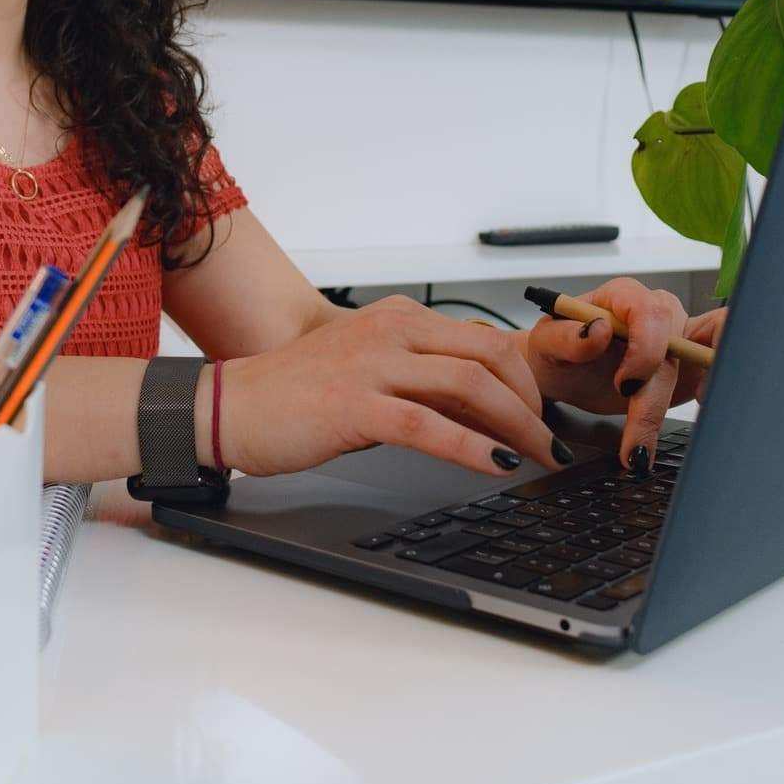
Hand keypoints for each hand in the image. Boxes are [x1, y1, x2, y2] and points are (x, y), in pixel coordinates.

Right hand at [218, 295, 565, 478]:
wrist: (232, 406)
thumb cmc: (298, 394)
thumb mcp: (370, 371)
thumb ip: (423, 380)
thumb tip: (486, 409)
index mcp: (399, 317)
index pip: (485, 337)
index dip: (526, 378)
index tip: (543, 414)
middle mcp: (391, 330)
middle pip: (491, 354)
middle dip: (533, 401)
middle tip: (551, 439)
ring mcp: (373, 364)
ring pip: (470, 385)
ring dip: (518, 426)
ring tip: (539, 456)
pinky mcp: (355, 404)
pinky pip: (429, 425)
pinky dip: (472, 447)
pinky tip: (496, 466)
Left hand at [520, 279, 717, 468]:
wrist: (563, 373)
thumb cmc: (555, 350)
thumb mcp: (545, 344)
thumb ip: (567, 337)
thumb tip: (598, 330)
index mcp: (623, 296)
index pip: (651, 312)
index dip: (645, 350)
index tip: (624, 384)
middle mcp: (657, 313)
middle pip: (680, 345)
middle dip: (659, 394)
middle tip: (636, 436)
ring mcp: (678, 338)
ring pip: (705, 360)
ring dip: (698, 395)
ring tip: (667, 431)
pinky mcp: (689, 366)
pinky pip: (717, 371)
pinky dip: (714, 394)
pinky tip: (695, 415)